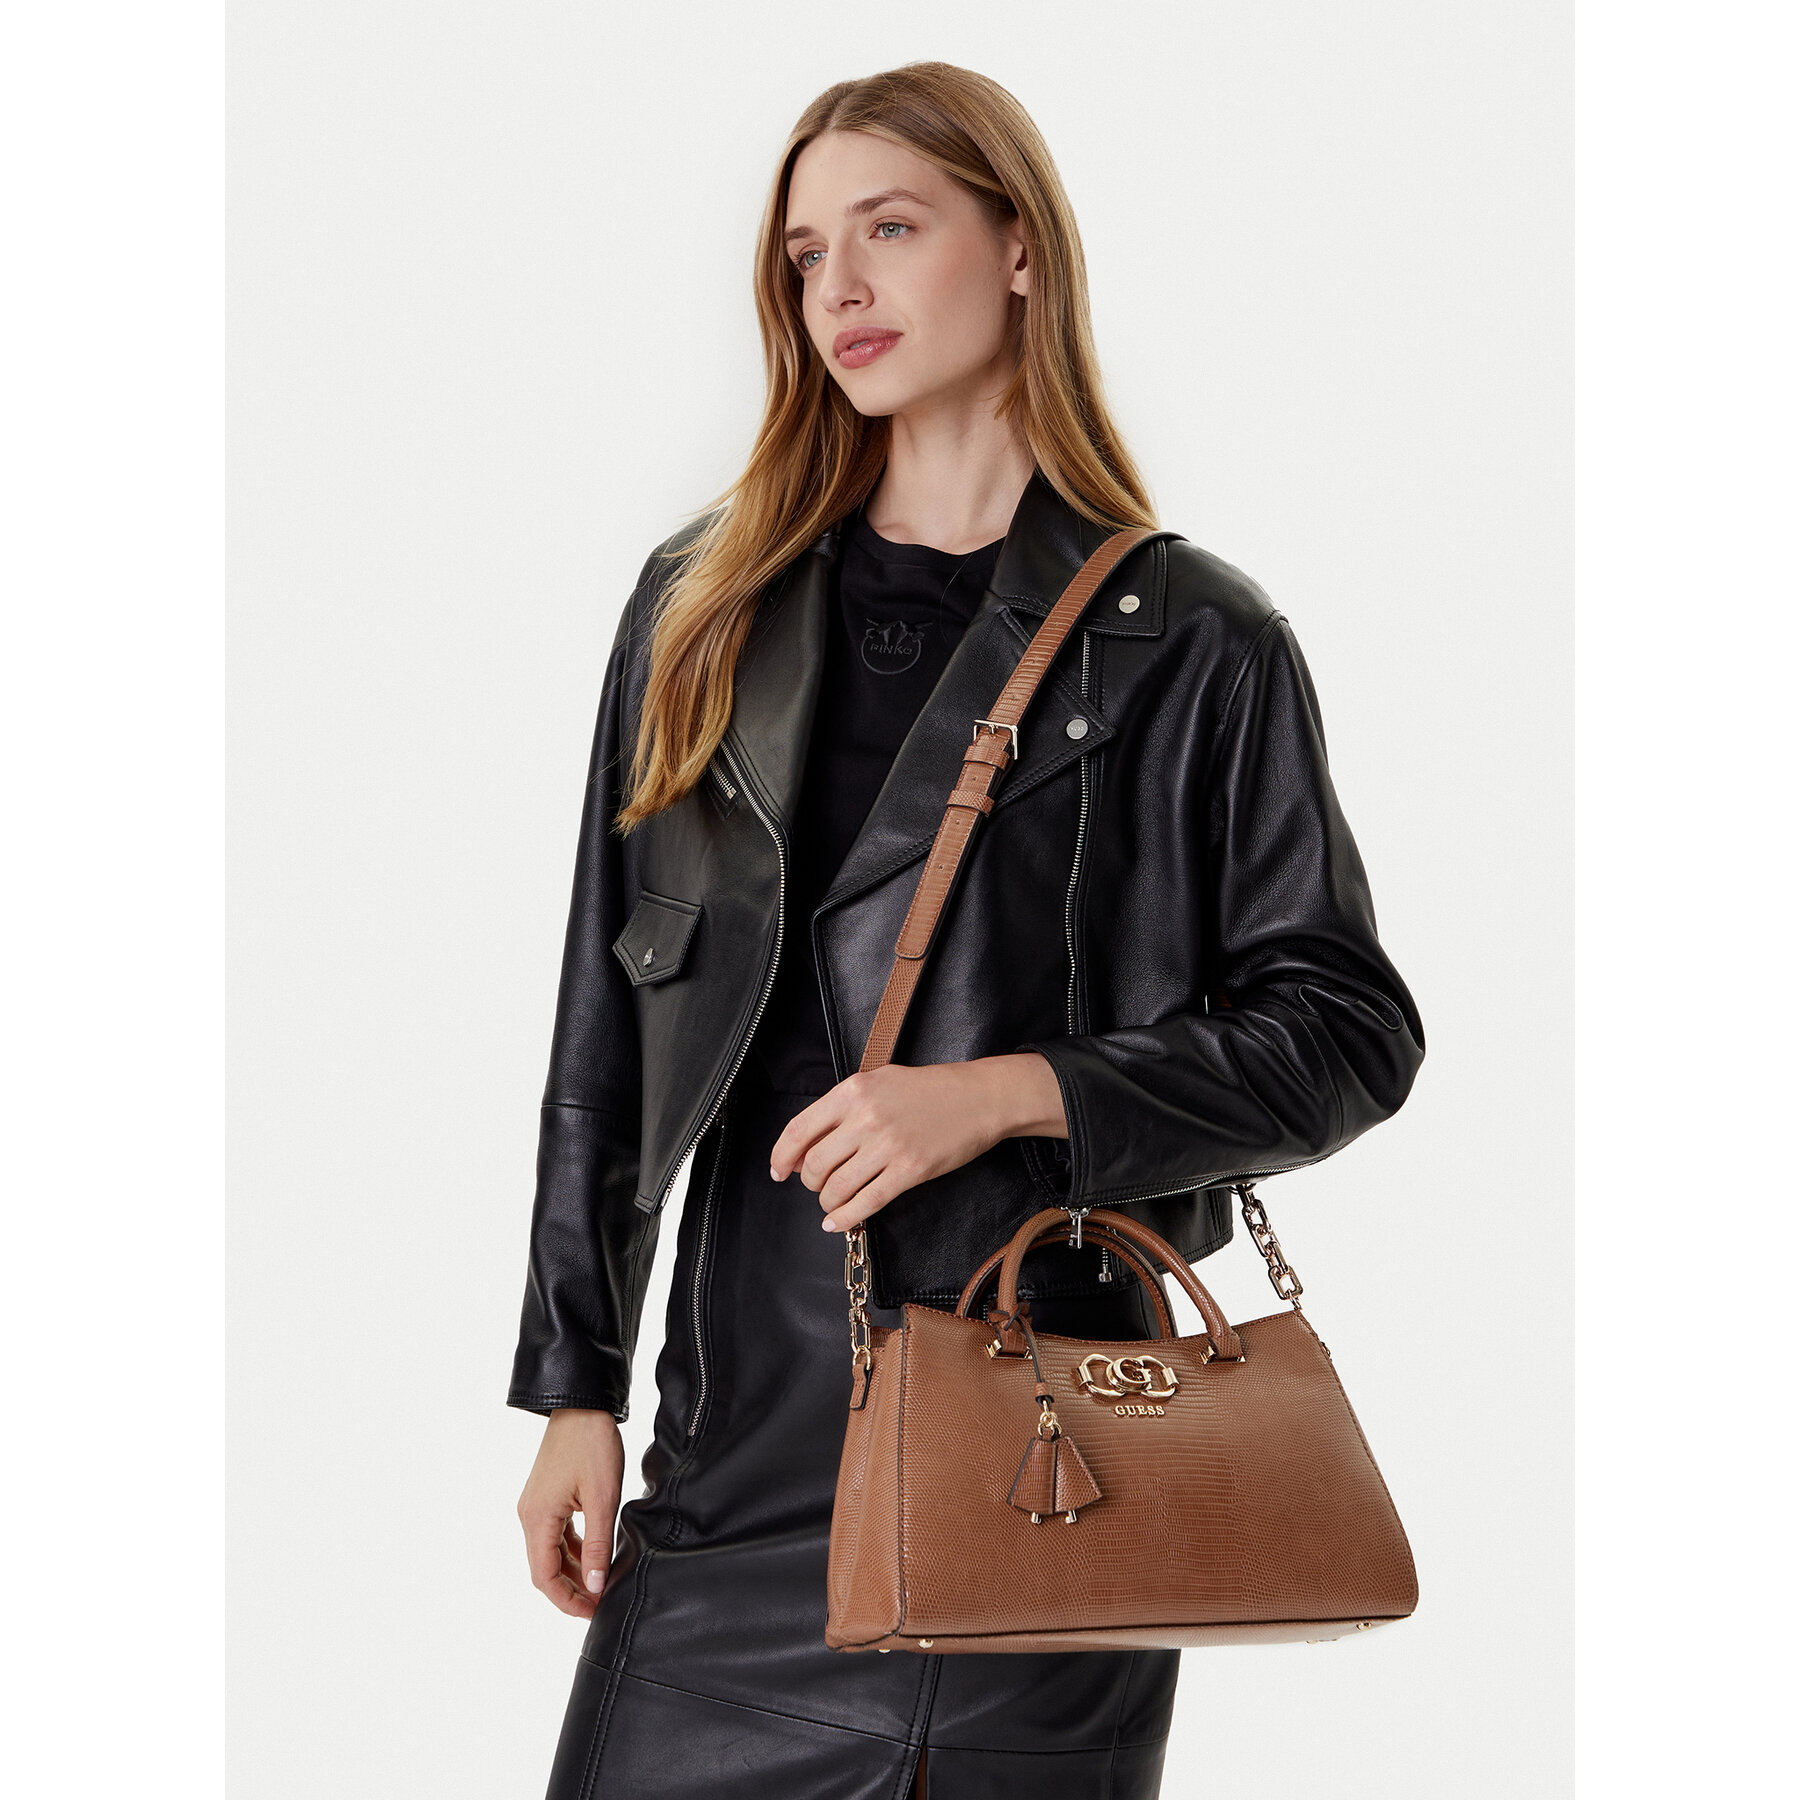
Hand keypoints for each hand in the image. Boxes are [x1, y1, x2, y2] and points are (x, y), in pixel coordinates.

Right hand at [517, 1408, 624, 1618]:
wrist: (582, 1404)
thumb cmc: (592, 1445)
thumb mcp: (602, 1498)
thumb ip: (598, 1545)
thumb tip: (596, 1586)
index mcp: (537, 1519)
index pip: (544, 1577)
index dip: (567, 1601)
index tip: (593, 1613)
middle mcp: (529, 1516)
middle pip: (545, 1569)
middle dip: (571, 1590)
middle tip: (601, 1603)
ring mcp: (536, 1506)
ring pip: (551, 1553)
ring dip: (574, 1571)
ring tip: (601, 1583)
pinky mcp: (547, 1497)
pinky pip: (557, 1534)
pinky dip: (574, 1549)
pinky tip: (595, 1556)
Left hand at [768, 1052, 1066, 1233]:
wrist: (979, 1098)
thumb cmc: (930, 1089)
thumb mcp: (880, 1081)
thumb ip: (844, 1105)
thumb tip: (809, 1139)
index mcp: (853, 1091)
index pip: (799, 1130)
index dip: (781, 1157)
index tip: (778, 1171)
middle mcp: (865, 1118)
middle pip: (814, 1164)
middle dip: (809, 1182)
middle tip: (816, 1185)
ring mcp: (888, 1146)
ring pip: (836, 1188)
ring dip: (828, 1202)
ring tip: (832, 1202)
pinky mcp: (909, 1171)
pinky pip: (865, 1203)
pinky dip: (845, 1218)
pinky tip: (838, 1222)